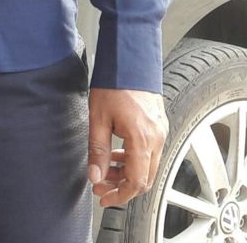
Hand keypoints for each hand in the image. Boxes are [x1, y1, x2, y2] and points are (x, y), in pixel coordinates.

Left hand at [88, 88, 168, 206]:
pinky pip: (150, 151)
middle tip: (101, 184)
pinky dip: (135, 158)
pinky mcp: (159, 125)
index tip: (104, 196)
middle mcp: (156, 137)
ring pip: (148, 165)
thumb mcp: (98, 118)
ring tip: (106, 169)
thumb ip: (98, 150)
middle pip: (145, 177)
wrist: (129, 59)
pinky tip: (118, 153)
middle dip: (122, 186)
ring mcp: (160, 131)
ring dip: (128, 172)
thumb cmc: (115, 82)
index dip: (119, 194)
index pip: (136, 182)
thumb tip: (95, 174)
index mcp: (142, 138)